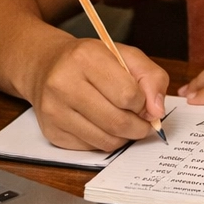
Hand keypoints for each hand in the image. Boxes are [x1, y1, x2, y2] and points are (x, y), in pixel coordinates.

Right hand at [32, 37, 168, 150]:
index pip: (128, 94)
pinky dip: (105, 140)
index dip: (143, 103)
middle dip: (139, 126)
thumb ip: (151, 78)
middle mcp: (64, 83)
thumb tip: (156, 111)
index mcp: (85, 57)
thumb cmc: (90, 61)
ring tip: (124, 122)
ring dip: (124, 136)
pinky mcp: (52, 131)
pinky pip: (91, 147)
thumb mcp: (125, 56)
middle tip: (142, 121)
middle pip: (117, 121)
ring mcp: (54, 110)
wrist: (46, 66)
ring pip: (106, 140)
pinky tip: (102, 125)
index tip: (143, 101)